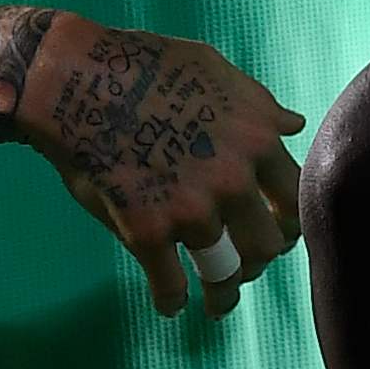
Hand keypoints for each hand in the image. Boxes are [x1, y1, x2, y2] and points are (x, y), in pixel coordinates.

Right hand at [17, 20, 308, 318]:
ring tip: (220, 304)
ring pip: (225, 272)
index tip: (280, 229)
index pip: (296, 197)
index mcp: (256, 141)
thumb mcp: (214, 69)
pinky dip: (171, 301)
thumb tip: (293, 126)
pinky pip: (170, 285)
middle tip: (248, 265)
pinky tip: (169, 305)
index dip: (289, 219)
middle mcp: (232, 181)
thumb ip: (258, 105)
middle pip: (266, 244)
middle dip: (259, 259)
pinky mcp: (145, 234)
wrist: (73, 79)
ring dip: (224, 294)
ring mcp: (190, 211)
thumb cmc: (144, 64)